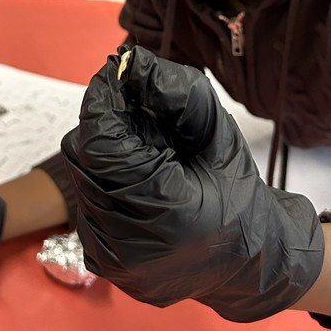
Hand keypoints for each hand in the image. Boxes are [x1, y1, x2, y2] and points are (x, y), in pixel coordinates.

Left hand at [61, 46, 323, 320]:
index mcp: (166, 213)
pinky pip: (86, 205)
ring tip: (143, 149)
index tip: (114, 73)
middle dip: (103, 123)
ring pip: (81, 181)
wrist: (248, 267)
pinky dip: (105, 182)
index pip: (104, 145)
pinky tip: (138, 181)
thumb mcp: (221, 140)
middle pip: (85, 159)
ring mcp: (114, 260)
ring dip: (104, 154)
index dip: (103, 102)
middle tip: (131, 104)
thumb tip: (134, 63)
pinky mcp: (104, 264)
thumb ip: (180, 97)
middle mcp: (131, 244)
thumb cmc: (241, 200)